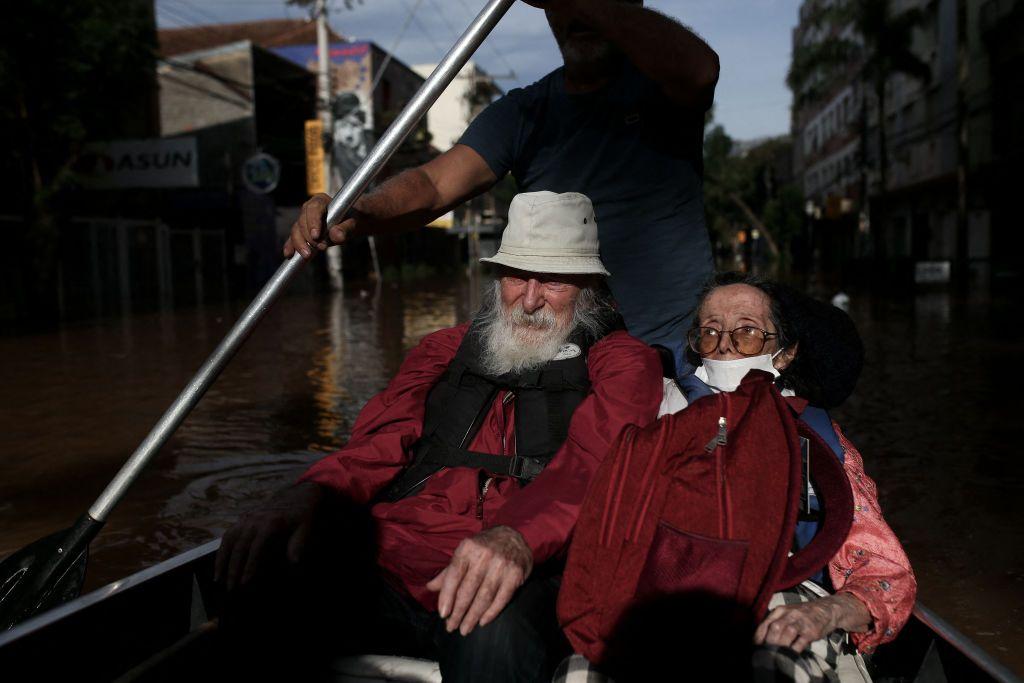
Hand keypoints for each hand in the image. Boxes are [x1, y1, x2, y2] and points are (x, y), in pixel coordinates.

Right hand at [214, 481, 325, 589]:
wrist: (298, 495)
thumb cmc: (302, 516)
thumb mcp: (305, 528)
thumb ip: (298, 544)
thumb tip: (294, 563)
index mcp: (271, 522)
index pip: (256, 548)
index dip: (249, 566)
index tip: (245, 583)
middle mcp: (255, 519)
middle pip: (239, 546)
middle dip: (233, 568)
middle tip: (231, 588)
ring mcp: (247, 517)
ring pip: (229, 539)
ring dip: (222, 560)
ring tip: (218, 579)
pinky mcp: (243, 518)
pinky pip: (229, 534)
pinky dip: (222, 549)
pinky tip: (219, 564)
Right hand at [284, 194, 363, 258]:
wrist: (349, 223)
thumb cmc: (351, 220)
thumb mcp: (353, 223)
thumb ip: (345, 229)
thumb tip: (336, 236)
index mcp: (320, 201)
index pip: (313, 209)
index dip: (313, 222)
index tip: (316, 236)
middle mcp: (308, 209)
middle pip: (302, 221)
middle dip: (308, 237)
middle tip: (320, 248)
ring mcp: (303, 220)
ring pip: (296, 231)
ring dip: (300, 244)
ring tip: (308, 255)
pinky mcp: (301, 232)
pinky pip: (293, 239)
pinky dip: (291, 246)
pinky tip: (289, 255)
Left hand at [426, 526, 532, 635]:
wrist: (513, 536)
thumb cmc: (483, 547)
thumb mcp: (464, 552)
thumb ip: (449, 571)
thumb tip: (430, 587)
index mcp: (467, 548)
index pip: (454, 576)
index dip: (447, 596)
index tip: (443, 614)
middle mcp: (484, 556)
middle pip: (468, 590)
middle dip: (458, 612)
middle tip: (451, 627)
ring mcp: (501, 565)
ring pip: (484, 597)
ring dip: (473, 616)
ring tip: (464, 629)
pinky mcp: (515, 574)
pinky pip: (501, 598)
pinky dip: (491, 612)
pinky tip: (482, 621)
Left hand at [754, 593, 869, 652]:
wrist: (826, 610)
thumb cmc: (802, 615)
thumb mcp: (787, 613)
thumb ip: (775, 622)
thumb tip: (761, 637)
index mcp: (780, 610)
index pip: (765, 623)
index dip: (759, 636)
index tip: (755, 646)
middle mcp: (789, 614)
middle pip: (775, 628)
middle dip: (768, 642)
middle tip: (765, 653)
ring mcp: (801, 622)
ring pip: (787, 633)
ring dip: (780, 645)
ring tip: (775, 655)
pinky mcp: (811, 631)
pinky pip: (801, 641)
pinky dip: (794, 649)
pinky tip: (790, 655)